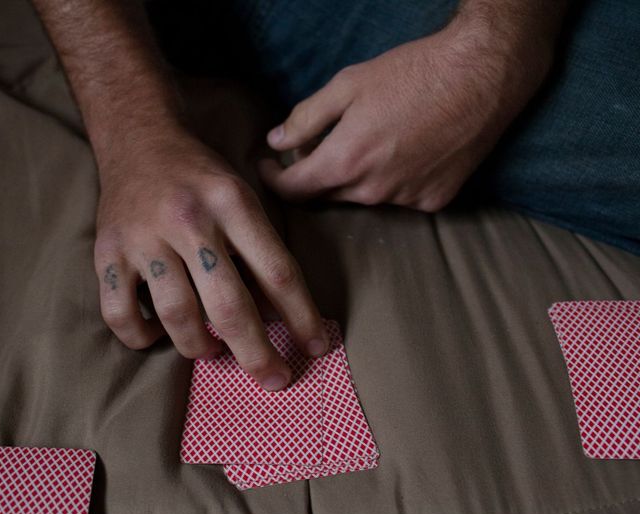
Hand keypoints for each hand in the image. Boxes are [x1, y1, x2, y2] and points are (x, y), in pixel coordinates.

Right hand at [94, 125, 328, 390]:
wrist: (138, 139)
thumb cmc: (199, 176)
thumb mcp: (241, 195)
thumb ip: (259, 248)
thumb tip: (279, 314)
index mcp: (232, 203)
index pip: (277, 271)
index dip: (302, 317)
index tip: (317, 347)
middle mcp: (188, 220)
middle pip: (230, 305)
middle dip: (257, 353)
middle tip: (274, 379)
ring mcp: (144, 238)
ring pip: (177, 316)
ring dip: (200, 346)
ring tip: (210, 349)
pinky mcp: (108, 251)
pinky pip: (120, 313)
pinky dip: (140, 337)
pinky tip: (157, 335)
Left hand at [260, 15, 551, 210]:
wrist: (482, 76)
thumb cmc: (413, 73)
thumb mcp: (348, 84)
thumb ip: (306, 118)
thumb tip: (276, 141)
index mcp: (345, 162)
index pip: (294, 190)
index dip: (274, 180)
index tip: (269, 167)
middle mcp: (372, 191)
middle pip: (327, 195)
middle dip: (315, 174)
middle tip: (320, 144)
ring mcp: (406, 200)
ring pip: (364, 197)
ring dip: (356, 177)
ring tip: (372, 139)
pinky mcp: (435, 201)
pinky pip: (400, 197)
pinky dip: (393, 180)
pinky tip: (406, 151)